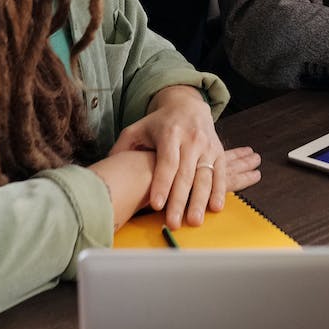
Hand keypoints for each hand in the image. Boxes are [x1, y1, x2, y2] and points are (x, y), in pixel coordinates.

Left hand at [110, 86, 225, 227]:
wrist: (188, 105)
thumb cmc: (159, 123)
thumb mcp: (137, 129)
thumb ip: (123, 148)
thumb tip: (107, 168)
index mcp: (170, 133)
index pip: (166, 162)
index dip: (162, 184)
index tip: (156, 205)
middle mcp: (191, 139)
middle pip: (186, 174)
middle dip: (180, 200)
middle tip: (174, 223)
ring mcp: (207, 146)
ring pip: (205, 176)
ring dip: (200, 201)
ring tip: (194, 221)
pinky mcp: (219, 152)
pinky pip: (221, 173)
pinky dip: (220, 191)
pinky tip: (215, 208)